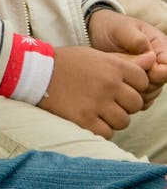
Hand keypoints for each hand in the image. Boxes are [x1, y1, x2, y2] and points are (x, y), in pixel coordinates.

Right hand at [38, 44, 152, 138]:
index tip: (120, 86)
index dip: (134, 85)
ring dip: (113, 118)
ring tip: (97, 109)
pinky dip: (101, 129)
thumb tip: (153, 59)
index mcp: (112, 66)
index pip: (142, 81)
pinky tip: (89, 118)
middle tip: (108, 100)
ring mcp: (97, 104)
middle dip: (125, 104)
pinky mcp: (85, 121)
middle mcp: (108, 85)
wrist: (36, 73)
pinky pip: (107, 133)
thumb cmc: (68, 63)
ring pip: (123, 121)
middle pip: (135, 103)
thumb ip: (126, 61)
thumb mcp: (96, 55)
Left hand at [88, 9, 166, 105]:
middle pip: (160, 83)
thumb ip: (137, 40)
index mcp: (159, 45)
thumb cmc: (110, 28)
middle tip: (125, 73)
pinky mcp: (138, 86)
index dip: (159, 72)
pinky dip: (130, 95)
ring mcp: (148, 76)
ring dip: (135, 90)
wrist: (94, 34)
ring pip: (151, 93)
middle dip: (143, 82)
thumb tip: (151, 56)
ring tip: (118, 77)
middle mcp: (157, 63)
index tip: (146, 70)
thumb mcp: (121, 28)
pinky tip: (118, 86)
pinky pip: (141, 99)